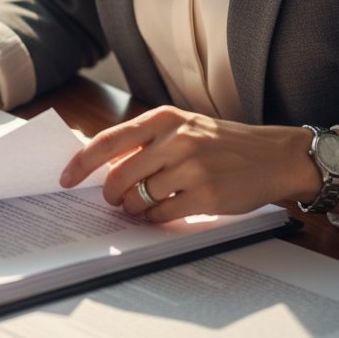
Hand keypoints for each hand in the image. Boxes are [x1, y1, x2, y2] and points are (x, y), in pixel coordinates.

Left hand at [59, 106, 316, 221]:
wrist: (272, 155)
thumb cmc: (222, 142)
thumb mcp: (183, 127)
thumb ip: (146, 141)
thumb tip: (104, 163)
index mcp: (164, 118)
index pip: (110, 140)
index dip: (82, 162)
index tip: (66, 177)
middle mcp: (175, 140)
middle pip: (120, 176)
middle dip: (111, 195)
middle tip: (114, 200)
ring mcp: (191, 168)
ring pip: (139, 198)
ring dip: (134, 209)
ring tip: (143, 205)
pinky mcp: (205, 196)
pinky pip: (162, 215)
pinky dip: (155, 219)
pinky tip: (163, 212)